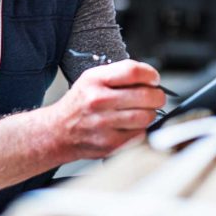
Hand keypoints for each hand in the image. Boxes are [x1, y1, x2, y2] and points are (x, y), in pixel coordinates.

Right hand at [50, 59, 165, 159]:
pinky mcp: (111, 144)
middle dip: (157, 95)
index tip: (154, 79)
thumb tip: (149, 78)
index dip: (150, 74)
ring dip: (150, 113)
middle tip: (155, 96)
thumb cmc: (79, 103)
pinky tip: (131, 125)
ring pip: (146, 117)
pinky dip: (141, 129)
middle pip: (145, 95)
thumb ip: (119, 74)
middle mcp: (99, 101)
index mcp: (95, 80)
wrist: (58, 132)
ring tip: (142, 111)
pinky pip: (140, 134)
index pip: (133, 71)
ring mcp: (104, 124)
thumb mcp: (92, 79)